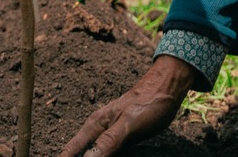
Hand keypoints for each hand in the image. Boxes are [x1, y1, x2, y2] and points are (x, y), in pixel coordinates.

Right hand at [58, 55, 197, 156]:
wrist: (167, 87)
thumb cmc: (149, 103)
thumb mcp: (128, 125)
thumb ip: (107, 142)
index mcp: (95, 125)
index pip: (70, 151)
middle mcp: (97, 128)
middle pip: (76, 153)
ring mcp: (108, 131)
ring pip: (89, 152)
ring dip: (83, 156)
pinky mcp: (119, 135)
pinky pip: (104, 151)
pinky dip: (98, 155)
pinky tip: (99, 156)